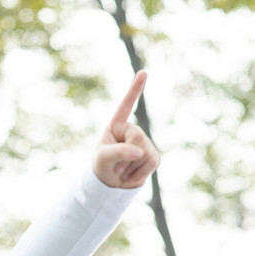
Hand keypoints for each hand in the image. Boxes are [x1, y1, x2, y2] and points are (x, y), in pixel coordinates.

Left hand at [93, 70, 159, 188]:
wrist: (111, 183)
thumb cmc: (102, 166)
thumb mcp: (103, 159)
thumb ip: (118, 153)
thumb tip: (139, 152)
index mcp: (117, 126)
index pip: (126, 106)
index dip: (135, 90)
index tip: (143, 72)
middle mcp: (132, 131)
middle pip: (138, 138)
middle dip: (126, 155)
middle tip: (115, 165)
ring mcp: (144, 142)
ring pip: (146, 153)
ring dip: (131, 167)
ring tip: (122, 170)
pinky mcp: (153, 156)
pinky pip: (153, 163)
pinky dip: (139, 174)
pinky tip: (131, 176)